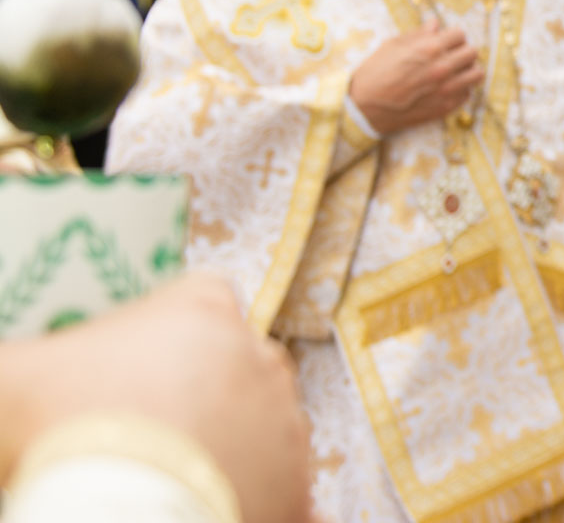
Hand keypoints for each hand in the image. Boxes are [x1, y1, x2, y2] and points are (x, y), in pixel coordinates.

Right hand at [0, 273, 311, 522]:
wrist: (116, 514)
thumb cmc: (62, 433)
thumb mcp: (15, 378)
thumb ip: (19, 359)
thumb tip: (11, 363)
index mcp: (203, 308)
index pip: (197, 301)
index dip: (163, 334)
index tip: (130, 369)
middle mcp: (259, 356)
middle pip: (232, 365)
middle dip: (197, 393)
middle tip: (144, 433)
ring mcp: (285, 422)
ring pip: (259, 425)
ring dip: (227, 445)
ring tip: (167, 475)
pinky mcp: (296, 485)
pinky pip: (284, 487)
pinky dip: (259, 498)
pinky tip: (219, 507)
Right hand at [349, 24, 482, 135]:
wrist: (364, 107)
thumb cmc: (375, 73)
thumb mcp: (392, 45)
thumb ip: (418, 34)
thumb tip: (435, 24)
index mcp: (430, 48)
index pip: (460, 34)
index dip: (452, 36)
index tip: (445, 41)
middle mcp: (443, 68)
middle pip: (472, 52)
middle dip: (462, 51)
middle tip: (451, 55)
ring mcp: (446, 90)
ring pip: (476, 74)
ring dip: (467, 70)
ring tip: (455, 71)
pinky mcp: (445, 107)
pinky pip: (467, 94)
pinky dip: (461, 89)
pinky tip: (448, 88)